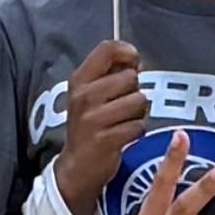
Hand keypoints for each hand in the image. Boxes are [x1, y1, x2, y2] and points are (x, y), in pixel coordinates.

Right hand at [54, 40, 148, 214]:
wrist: (77, 166)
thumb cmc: (90, 124)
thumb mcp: (90, 94)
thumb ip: (110, 73)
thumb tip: (133, 57)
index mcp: (79, 79)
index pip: (108, 49)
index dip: (128, 53)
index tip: (132, 65)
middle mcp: (83, 96)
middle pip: (130, 78)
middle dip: (134, 91)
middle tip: (122, 106)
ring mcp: (93, 118)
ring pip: (138, 101)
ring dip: (138, 113)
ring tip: (124, 121)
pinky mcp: (105, 140)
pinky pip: (138, 125)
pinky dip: (136, 131)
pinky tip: (124, 135)